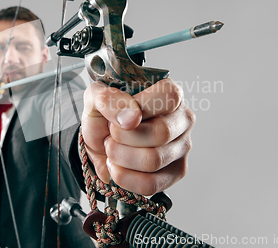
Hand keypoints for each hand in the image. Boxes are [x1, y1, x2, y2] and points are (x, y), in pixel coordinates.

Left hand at [81, 79, 194, 195]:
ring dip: (121, 157)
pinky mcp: (176, 172)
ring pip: (154, 160)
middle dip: (123, 138)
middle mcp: (182, 119)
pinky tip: (117, 167)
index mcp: (169, 93)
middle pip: (161, 133)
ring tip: (112, 149)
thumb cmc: (104, 115)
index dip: (142, 108)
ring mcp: (182, 147)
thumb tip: (133, 117)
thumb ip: (109, 99)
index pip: (169, 97)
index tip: (121, 116)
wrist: (98, 141)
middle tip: (111, 135)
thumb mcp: (95, 97)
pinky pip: (152, 184)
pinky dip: (125, 178)